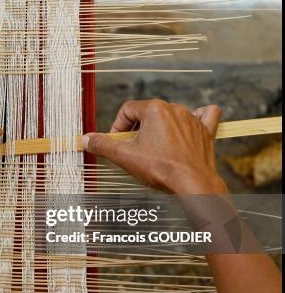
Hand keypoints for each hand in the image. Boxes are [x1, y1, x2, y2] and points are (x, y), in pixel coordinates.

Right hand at [82, 99, 227, 194]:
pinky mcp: (206, 131)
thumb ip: (103, 145)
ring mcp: (193, 119)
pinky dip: (197, 118)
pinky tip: (191, 126)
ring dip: (161, 129)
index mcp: (154, 109)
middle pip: (148, 114)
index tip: (117, 144)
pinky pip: (205, 115)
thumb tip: (86, 139)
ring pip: (171, 116)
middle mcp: (175, 108)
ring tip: (157, 150)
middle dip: (138, 131)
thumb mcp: (125, 157)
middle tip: (134, 151)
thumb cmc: (161, 169)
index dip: (117, 127)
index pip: (127, 110)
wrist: (193, 184)